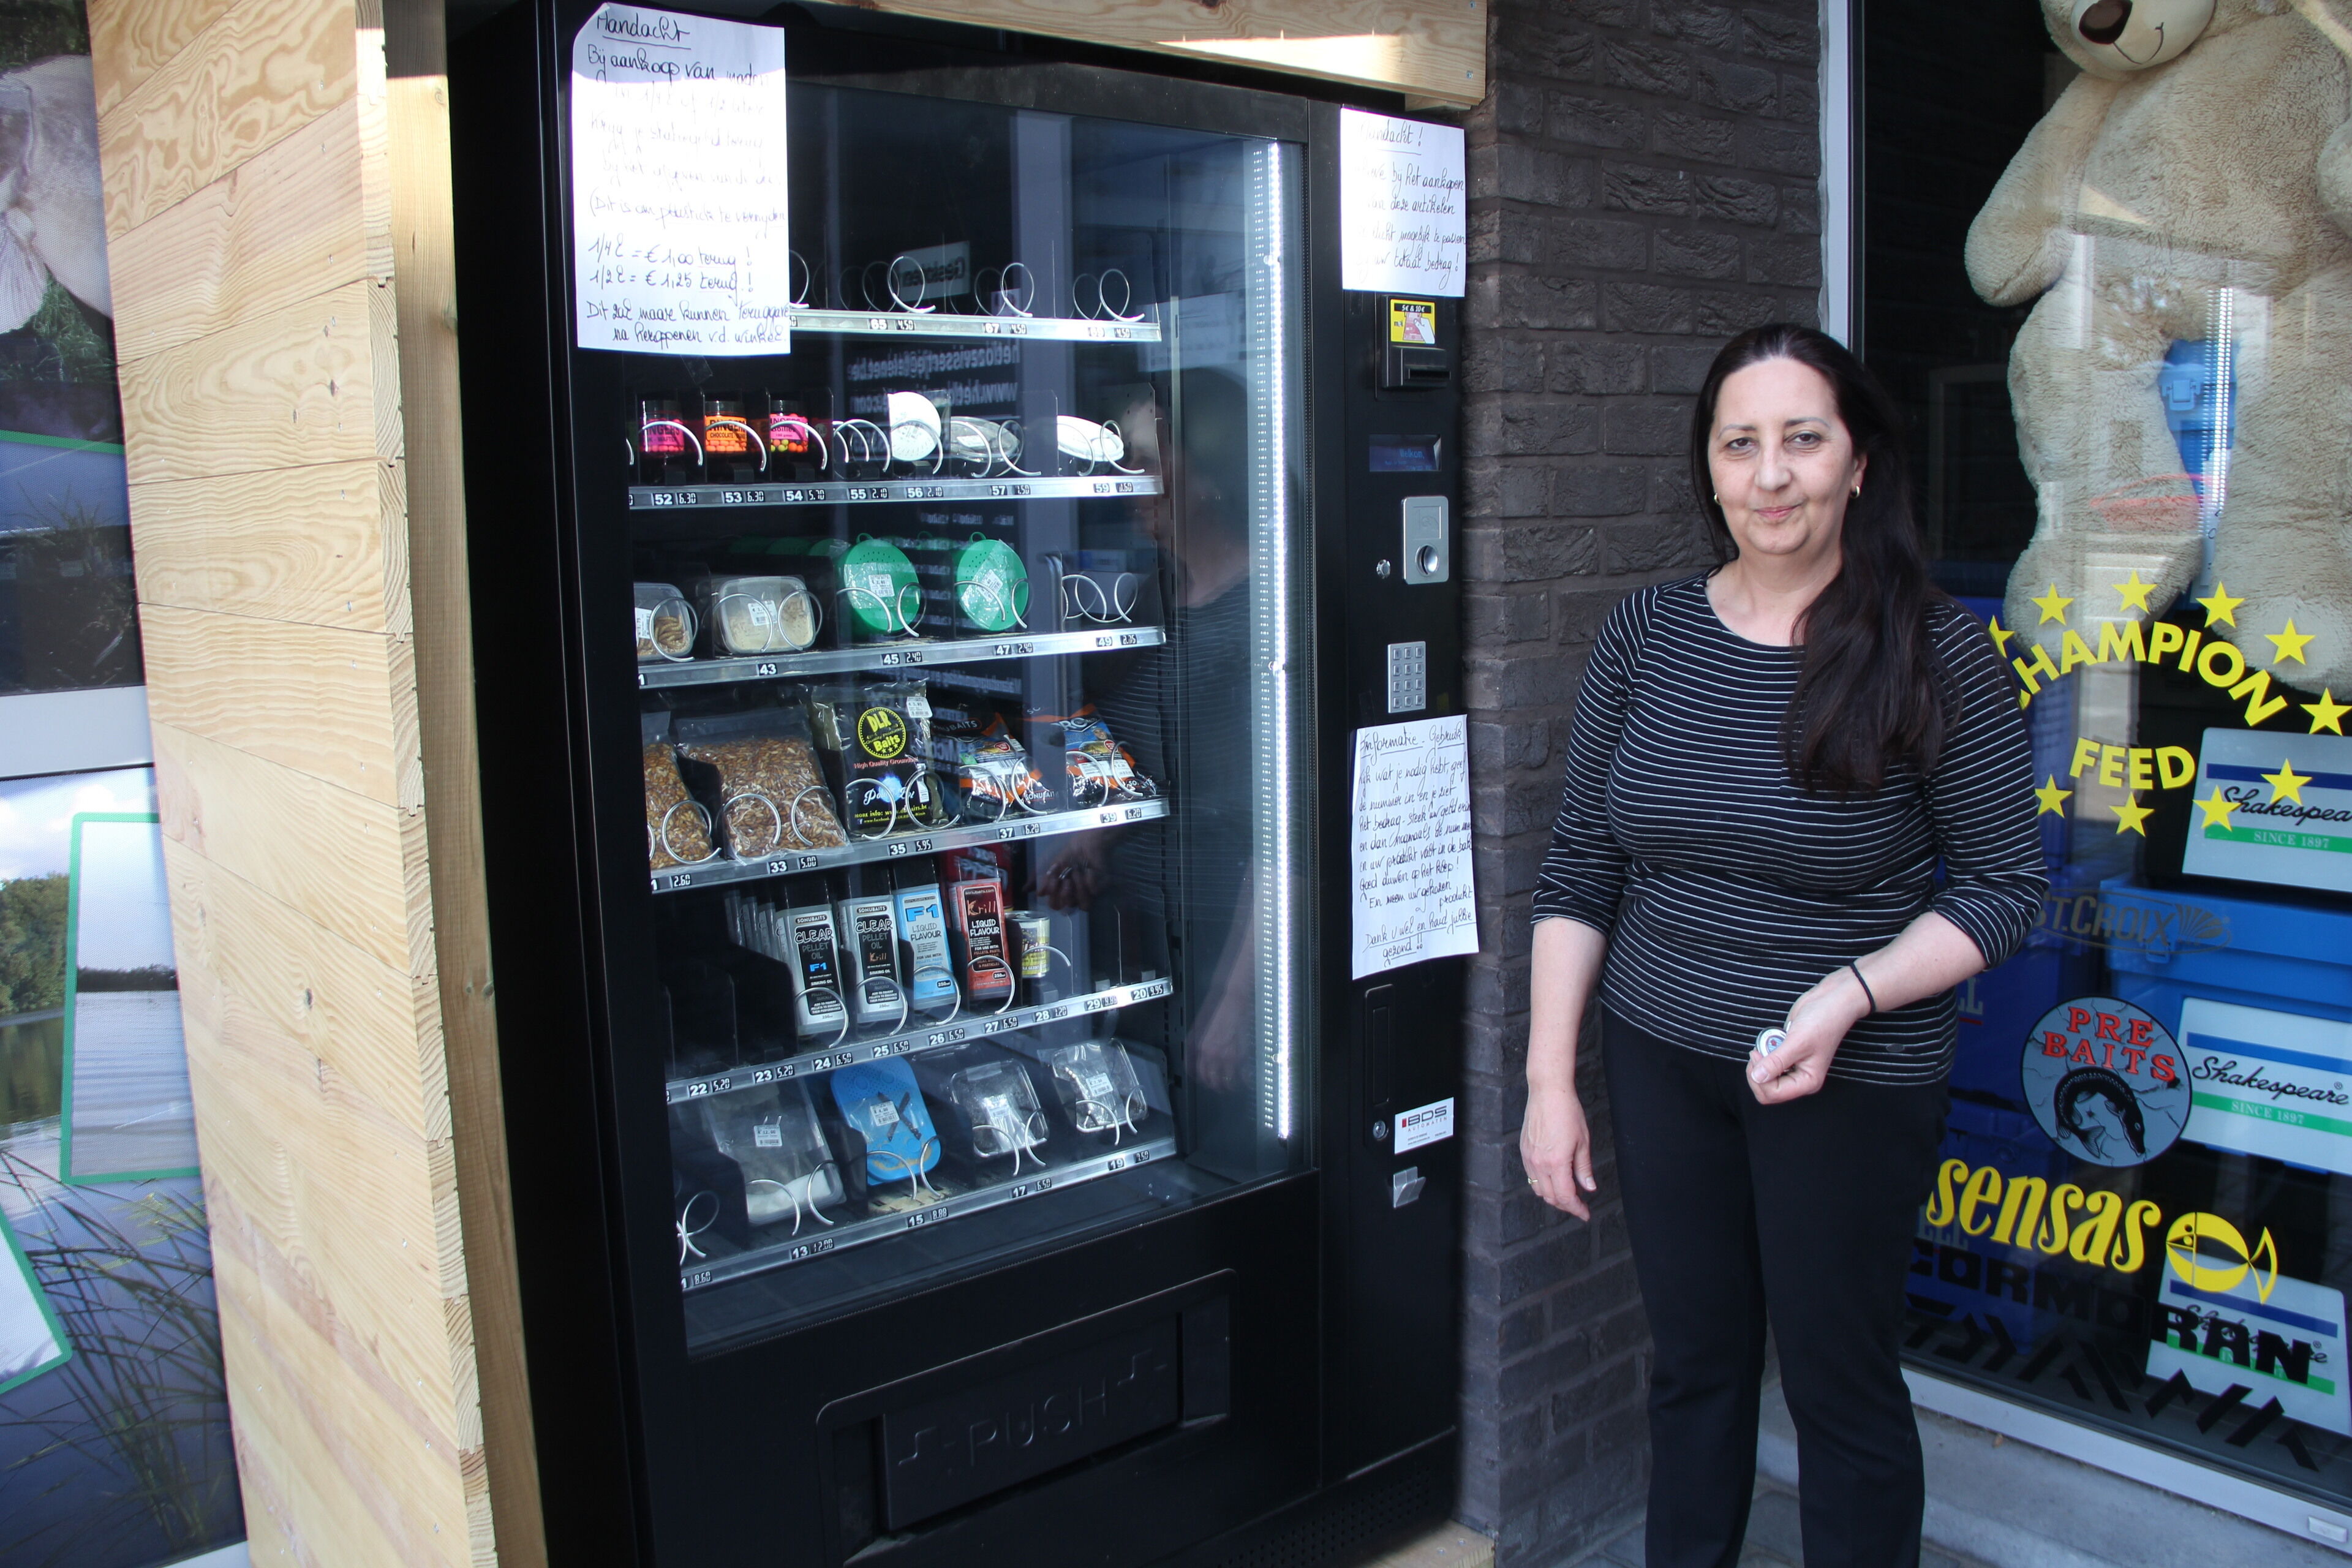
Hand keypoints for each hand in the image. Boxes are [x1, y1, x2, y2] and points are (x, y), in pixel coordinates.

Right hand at [1036, 833, 1107, 910]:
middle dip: (1065, 893)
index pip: (1055, 905)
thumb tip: (1024, 890)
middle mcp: (1074, 896)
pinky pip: (1094, 892)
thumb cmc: (1068, 854)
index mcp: (1061, 893)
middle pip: (1067, 908)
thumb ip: (1037, 878)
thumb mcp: (1049, 866)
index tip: (1054, 879)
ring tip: (1078, 873)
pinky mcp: (1100, 888)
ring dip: (1078, 887)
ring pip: (1082, 905)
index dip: (1054, 895)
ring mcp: (1087, 894)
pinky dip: (1089, 880)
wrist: (1086, 843)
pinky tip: (1089, 870)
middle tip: (1067, 879)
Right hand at [1520, 1082, 1596, 1219]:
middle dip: (1566, 1205)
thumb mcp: (1583, 1142)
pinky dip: (1543, 1184)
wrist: (1548, 1092)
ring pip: (1538, 1189)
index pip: (1565, 1197)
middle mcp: (1539, 1164)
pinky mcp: (1524, 1151)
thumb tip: (1589, 1188)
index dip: (1576, 1209)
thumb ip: (1584, 1168)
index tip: (1585, 1213)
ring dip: (1553, 1196)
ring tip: (1567, 1193)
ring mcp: (1529, 1158)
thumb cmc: (1568, 1113)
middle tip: (1579, 1205)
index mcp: (1556, 1163)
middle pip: (1550, 1197)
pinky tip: (1554, 1178)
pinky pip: (1531, 1176)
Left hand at [1748, 970, 1870, 1104]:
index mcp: (1807, 1081)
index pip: (1773, 1094)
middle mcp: (1800, 1078)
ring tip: (1767, 1044)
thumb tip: (1757, 1077)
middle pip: (1767, 1090)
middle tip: (1758, 1052)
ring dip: (1760, 1063)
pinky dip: (1764, 1055)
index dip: (1760, 1079)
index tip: (1759, 1054)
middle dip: (1757, 1074)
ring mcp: (1793, 1067)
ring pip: (1766, 1079)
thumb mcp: (1797, 1042)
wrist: (1830, 1001)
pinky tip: (1769, 1042)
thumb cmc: (1822, 1021)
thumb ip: (1776, 1062)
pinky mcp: (1788, 1056)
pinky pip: (1768, 1064)